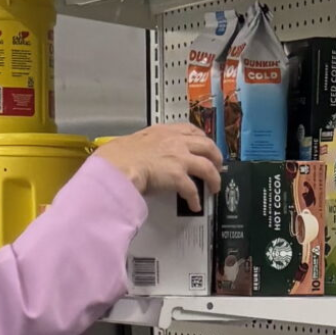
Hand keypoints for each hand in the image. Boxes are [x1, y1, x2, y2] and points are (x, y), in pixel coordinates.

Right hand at [95, 123, 224, 211]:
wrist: (117, 166)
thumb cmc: (118, 156)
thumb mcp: (134, 142)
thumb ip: (145, 146)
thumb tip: (141, 155)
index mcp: (164, 131)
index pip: (190, 129)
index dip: (202, 138)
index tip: (205, 144)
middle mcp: (176, 142)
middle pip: (207, 145)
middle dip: (216, 156)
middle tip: (218, 165)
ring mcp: (179, 158)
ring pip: (208, 166)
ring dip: (214, 178)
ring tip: (214, 187)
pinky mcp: (178, 176)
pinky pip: (193, 189)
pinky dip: (196, 199)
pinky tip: (195, 205)